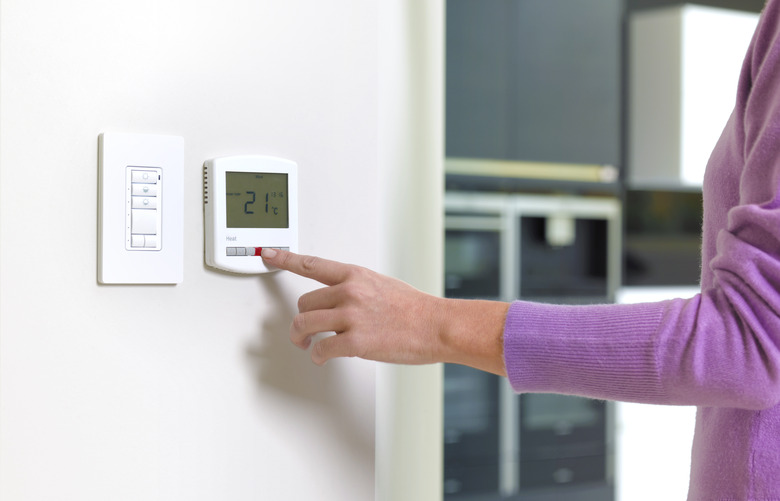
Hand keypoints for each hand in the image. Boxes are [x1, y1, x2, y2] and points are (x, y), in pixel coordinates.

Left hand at [261, 248, 508, 374]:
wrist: (436, 325)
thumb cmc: (413, 308)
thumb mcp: (381, 285)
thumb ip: (355, 288)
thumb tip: (337, 300)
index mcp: (355, 275)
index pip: (311, 264)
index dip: (285, 259)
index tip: (268, 255)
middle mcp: (349, 292)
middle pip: (303, 302)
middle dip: (301, 319)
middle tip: (304, 331)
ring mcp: (351, 316)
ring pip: (304, 324)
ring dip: (301, 338)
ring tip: (306, 344)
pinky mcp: (355, 342)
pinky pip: (321, 349)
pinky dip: (317, 355)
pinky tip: (322, 356)